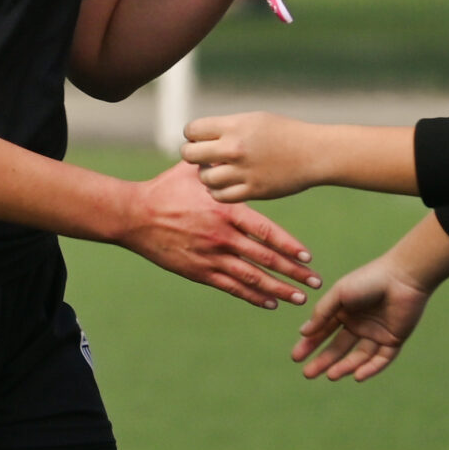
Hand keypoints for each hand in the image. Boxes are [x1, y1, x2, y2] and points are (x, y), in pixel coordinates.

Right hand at [117, 161, 320, 309]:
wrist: (133, 215)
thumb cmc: (164, 189)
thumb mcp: (193, 171)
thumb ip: (219, 165)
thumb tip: (235, 146)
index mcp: (225, 212)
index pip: (266, 232)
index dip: (289, 246)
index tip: (308, 256)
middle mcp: (222, 237)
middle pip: (265, 259)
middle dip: (293, 273)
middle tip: (315, 282)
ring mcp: (210, 257)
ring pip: (251, 278)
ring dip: (278, 289)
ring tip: (299, 299)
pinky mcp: (198, 271)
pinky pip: (231, 287)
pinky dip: (252, 296)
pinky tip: (270, 303)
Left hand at [182, 111, 321, 202]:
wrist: (315, 153)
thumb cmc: (284, 133)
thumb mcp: (254, 120)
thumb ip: (226, 128)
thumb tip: (198, 138)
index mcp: (235, 126)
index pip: (192, 130)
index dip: (192, 135)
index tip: (200, 139)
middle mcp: (235, 148)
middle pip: (190, 154)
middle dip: (192, 155)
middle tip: (202, 157)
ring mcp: (243, 171)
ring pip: (204, 178)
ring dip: (206, 175)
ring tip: (217, 171)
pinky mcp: (252, 191)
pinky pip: (220, 196)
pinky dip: (217, 191)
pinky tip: (225, 184)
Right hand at [293, 251, 436, 381]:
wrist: (404, 277)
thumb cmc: (369, 280)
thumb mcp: (340, 294)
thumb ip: (322, 313)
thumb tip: (303, 332)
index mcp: (344, 311)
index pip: (323, 332)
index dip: (309, 345)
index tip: (296, 357)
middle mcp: (359, 324)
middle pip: (338, 348)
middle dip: (323, 361)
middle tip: (308, 374)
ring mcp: (376, 333)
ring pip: (358, 356)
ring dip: (344, 367)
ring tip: (330, 376)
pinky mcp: (394, 340)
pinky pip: (381, 359)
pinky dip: (370, 368)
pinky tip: (357, 376)